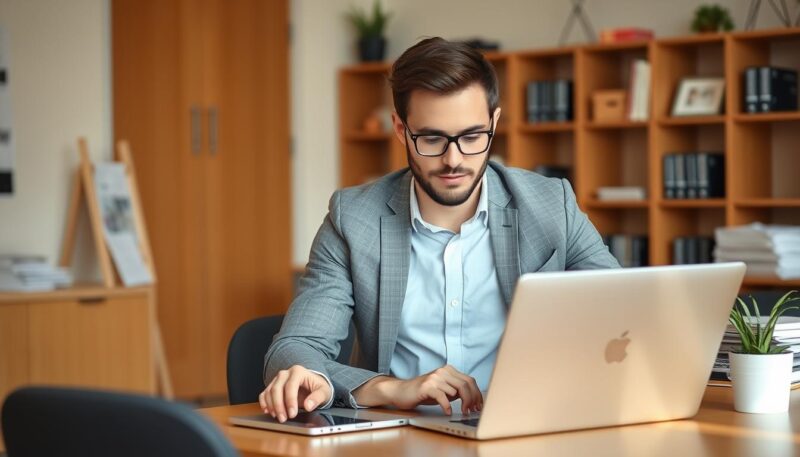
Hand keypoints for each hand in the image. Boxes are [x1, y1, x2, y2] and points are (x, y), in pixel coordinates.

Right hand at [259, 365, 331, 422]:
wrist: (313, 385)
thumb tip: (308, 406)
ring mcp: (277, 379)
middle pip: (277, 388)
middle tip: (283, 419)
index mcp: (298, 372)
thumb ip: (317, 398)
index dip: (290, 400)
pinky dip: (264, 403)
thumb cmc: (318, 387)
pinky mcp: (273, 386)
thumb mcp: (324, 392)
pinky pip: (264, 393)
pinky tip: (268, 411)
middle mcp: (286, 373)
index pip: (291, 386)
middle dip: (279, 405)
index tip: (292, 414)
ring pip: (269, 391)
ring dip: (272, 406)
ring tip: (278, 417)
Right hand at [353, 365, 481, 414]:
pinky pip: (442, 396)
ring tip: (461, 412)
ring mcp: (434, 378)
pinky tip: (447, 412)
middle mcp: (443, 371)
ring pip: (456, 390)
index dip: (476, 394)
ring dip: (462, 404)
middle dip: (472, 399)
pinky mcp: (427, 386)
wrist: (401, 391)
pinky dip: (447, 406)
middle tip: (472, 411)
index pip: (469, 380)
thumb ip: (455, 390)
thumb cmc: (422, 392)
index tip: (478, 405)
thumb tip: (471, 398)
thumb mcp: (442, 390)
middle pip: (466, 384)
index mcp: (448, 370)